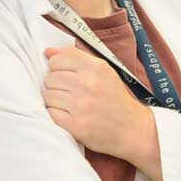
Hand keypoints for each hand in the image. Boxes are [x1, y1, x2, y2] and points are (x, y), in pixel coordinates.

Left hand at [42, 47, 158, 165]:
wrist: (132, 129)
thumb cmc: (115, 99)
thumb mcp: (103, 72)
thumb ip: (76, 58)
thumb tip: (48, 51)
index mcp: (96, 67)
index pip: (57, 59)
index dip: (58, 68)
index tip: (67, 76)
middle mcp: (88, 83)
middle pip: (50, 78)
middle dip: (56, 86)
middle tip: (70, 94)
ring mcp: (81, 105)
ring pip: (48, 96)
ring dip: (55, 101)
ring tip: (70, 105)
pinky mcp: (76, 125)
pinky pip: (50, 113)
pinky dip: (56, 115)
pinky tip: (69, 116)